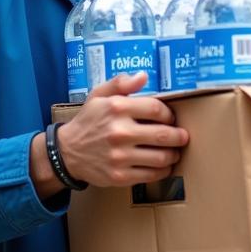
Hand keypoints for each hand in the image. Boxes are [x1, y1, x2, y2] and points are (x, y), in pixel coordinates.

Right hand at [31, 72, 188, 197]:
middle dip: (179, 136)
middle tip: (183, 137)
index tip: (171, 118)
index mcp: (117, 108)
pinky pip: (150, 175)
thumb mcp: (99, 95)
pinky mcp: (119, 176)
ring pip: (160, 157)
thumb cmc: (88, 120)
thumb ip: (120, 83)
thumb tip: (143, 75)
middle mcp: (119, 132)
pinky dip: (163, 171)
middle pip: (163, 134)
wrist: (67, 151)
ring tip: (175, 152)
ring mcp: (120, 156)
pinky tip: (164, 166)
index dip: (169, 114)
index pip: (156, 109)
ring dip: (173, 155)